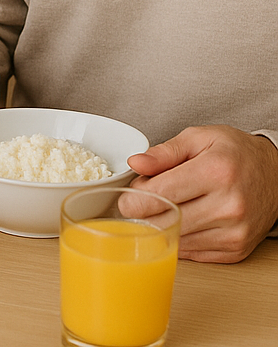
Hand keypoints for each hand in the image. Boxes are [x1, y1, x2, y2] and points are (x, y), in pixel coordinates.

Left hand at [126, 125, 277, 262]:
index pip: (160, 194)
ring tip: (161, 207)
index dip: (135, 196)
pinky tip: (179, 221)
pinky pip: (193, 252)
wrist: (276, 175)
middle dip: (142, 213)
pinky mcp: (236, 250)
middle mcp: (229, 206)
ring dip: (159, 226)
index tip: (127, 195)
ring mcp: (234, 232)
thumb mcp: (198, 138)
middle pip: (165, 220)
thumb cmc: (235, 153)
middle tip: (138, 202)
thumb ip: (164, 152)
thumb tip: (136, 163)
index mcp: (216, 172)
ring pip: (177, 239)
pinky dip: (178, 238)